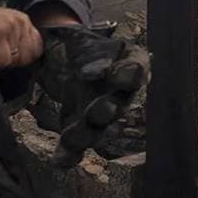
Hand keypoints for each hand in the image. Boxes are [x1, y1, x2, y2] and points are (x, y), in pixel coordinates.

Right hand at [0, 0, 43, 69]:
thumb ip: (14, 39)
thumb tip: (25, 61)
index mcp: (22, 18)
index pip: (38, 46)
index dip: (23, 57)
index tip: (5, 55)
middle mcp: (19, 21)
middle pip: (30, 56)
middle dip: (13, 61)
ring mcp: (9, 28)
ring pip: (16, 61)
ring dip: (0, 62)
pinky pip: (3, 63)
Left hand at [34, 25, 146, 165]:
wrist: (60, 56)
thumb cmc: (78, 43)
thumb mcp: (79, 35)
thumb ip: (83, 44)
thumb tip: (89, 68)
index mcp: (127, 64)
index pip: (137, 70)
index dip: (127, 74)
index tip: (110, 74)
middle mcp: (119, 93)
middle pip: (119, 105)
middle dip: (107, 110)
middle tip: (96, 112)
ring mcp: (101, 113)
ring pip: (99, 128)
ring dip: (86, 134)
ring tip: (71, 138)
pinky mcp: (80, 127)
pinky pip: (78, 144)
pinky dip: (69, 154)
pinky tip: (60, 162)